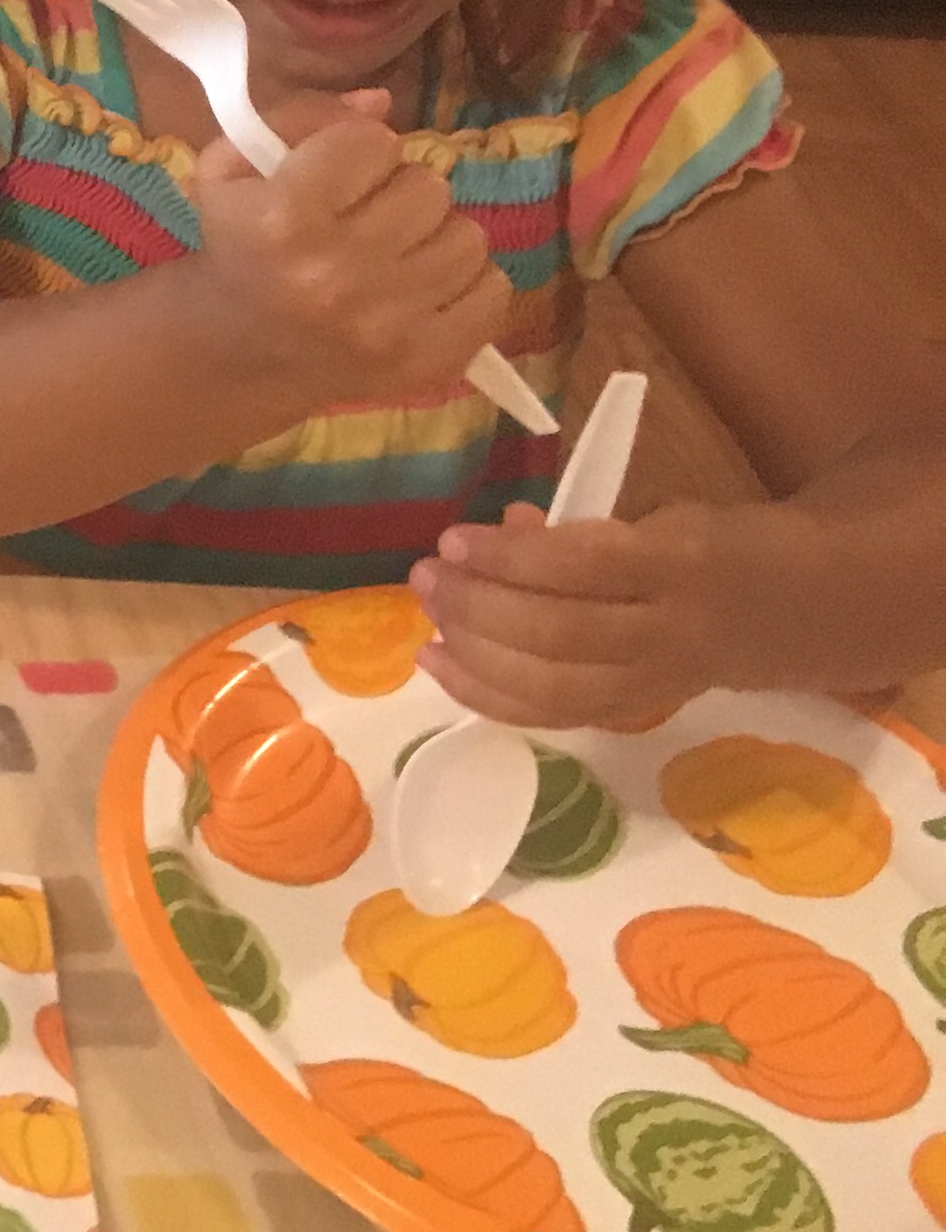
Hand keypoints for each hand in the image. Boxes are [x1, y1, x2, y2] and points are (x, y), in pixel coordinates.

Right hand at [190, 88, 508, 410]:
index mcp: (284, 219)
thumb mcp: (229, 170)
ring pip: (468, 235)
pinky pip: (494, 290)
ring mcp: (389, 325)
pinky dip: (467, 285)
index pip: (372, 141)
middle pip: (428, 185)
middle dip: (400, 193)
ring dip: (435, 237)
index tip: (335, 179)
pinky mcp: (430, 362)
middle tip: (368, 220)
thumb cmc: (238, 250)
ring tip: (398, 256)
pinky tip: (423, 290)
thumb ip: (298, 117)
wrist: (237, 355)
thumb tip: (381, 103)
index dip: (356, 152)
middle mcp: (337, 273)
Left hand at [411, 498, 797, 727]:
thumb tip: (500, 532)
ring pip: (553, 686)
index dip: (509, 559)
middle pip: (559, 635)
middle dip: (478, 608)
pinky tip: (440, 665)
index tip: (454, 539)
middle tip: (426, 576)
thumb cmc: (718, 545)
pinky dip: (489, 696)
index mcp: (680, 564)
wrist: (805, 611)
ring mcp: (654, 683)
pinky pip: (555, 715)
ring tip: (428, 618)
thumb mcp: (663, 515)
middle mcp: (669, 633)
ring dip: (474, 655)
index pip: (583, 568)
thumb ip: (582, 529)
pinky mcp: (637, 712)